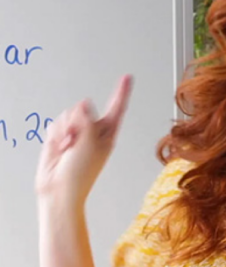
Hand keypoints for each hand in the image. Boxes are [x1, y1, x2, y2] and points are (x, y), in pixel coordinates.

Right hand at [35, 75, 132, 206]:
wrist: (58, 189)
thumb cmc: (80, 173)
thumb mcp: (91, 143)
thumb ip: (88, 119)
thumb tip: (85, 103)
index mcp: (107, 133)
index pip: (117, 107)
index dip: (122, 91)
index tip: (127, 77)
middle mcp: (93, 131)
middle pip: (85, 108)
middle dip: (77, 121)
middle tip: (76, 141)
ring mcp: (76, 133)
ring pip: (68, 115)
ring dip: (65, 130)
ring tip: (68, 148)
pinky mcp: (61, 136)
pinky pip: (56, 124)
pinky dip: (56, 135)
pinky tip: (59, 149)